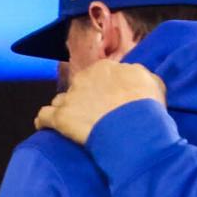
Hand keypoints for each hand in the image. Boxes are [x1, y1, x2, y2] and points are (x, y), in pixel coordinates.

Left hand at [35, 61, 167, 146]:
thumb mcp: (153, 83)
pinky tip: (45, 128)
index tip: (107, 102)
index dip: (101, 89)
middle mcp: (84, 78)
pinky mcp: (60, 118)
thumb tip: (136, 79)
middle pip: (78, 87)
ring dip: (64, 110)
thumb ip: (140, 77)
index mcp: (106, 68)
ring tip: (70, 125)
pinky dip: (43, 122)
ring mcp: (70, 97)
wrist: (133, 126)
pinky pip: (43, 117)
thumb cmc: (146, 106)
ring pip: (60, 100)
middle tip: (91, 116)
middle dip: (82, 99)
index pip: (98, 76)